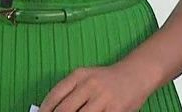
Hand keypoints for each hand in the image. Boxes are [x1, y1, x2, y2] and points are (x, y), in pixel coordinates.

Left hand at [38, 62, 153, 111]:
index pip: (55, 95)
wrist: (136, 75)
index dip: (45, 109)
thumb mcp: (86, 78)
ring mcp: (103, 98)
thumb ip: (69, 91)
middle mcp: (90, 85)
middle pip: (65, 110)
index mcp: (79, 75)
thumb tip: (48, 110)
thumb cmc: (106, 80)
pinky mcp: (115, 110)